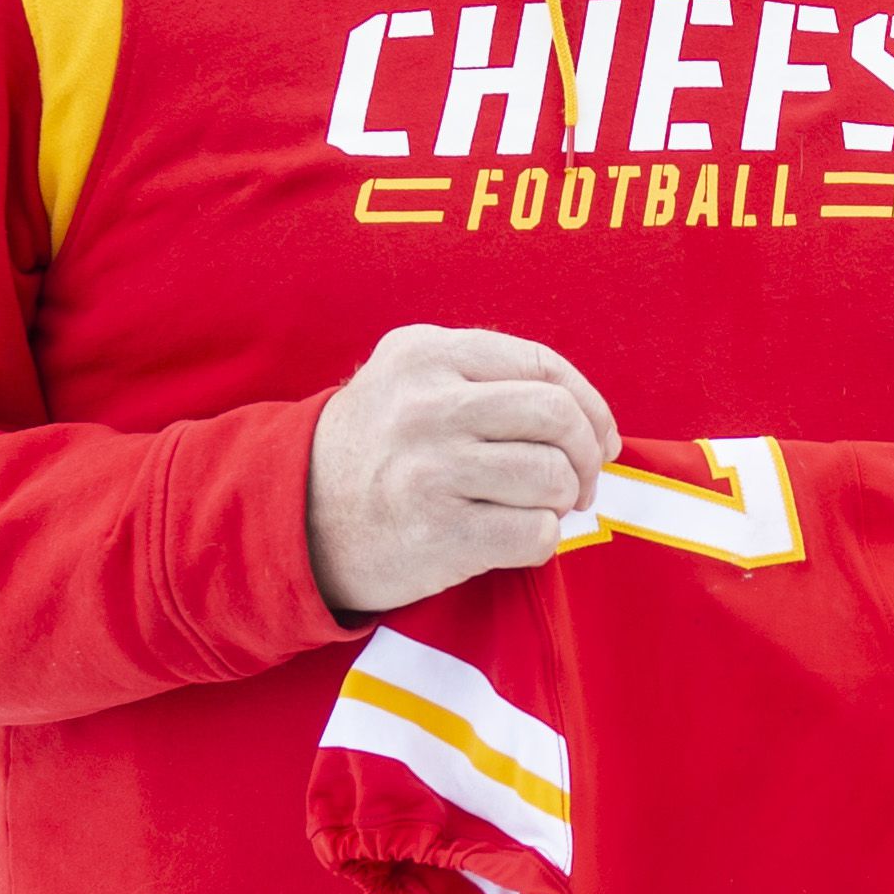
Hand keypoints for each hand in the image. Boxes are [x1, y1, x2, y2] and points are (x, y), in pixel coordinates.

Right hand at [307, 325, 617, 614]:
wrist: (292, 520)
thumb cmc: (375, 451)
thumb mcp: (410, 383)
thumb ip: (486, 378)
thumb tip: (590, 418)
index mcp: (425, 353)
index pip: (542, 365)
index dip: (590, 405)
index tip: (601, 439)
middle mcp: (426, 405)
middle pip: (557, 416)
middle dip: (587, 455)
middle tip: (579, 483)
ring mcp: (430, 469)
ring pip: (552, 475)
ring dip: (561, 501)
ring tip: (537, 509)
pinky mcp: (439, 533)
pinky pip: (535, 533)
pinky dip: (540, 540)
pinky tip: (510, 539)